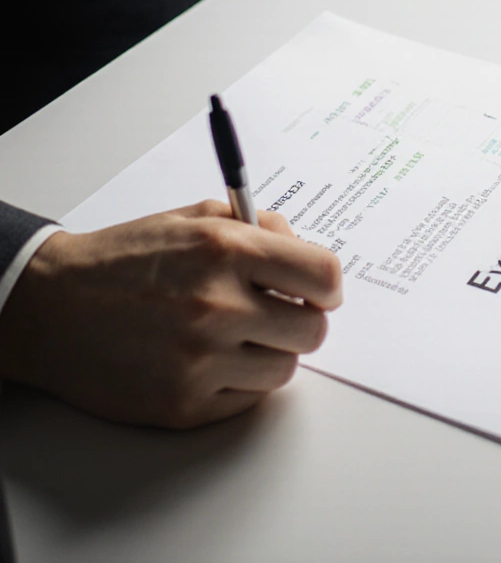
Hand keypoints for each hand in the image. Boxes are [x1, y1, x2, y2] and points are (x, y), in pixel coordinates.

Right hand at [0, 201, 341, 428]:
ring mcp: (201, 360)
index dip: (327, 284)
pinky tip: (212, 360)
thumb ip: (259, 226)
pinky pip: (248, 400)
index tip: (320, 291)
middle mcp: (219, 305)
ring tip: (239, 336)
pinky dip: (240, 382)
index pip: (324, 275)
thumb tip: (303, 249)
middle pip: (313, 329)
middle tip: (279, 314)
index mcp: (228, 250)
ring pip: (285, 369)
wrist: (52, 306)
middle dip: (302, 320)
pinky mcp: (184, 404)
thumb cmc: (126, 258)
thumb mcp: (194, 217)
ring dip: (271, 353)